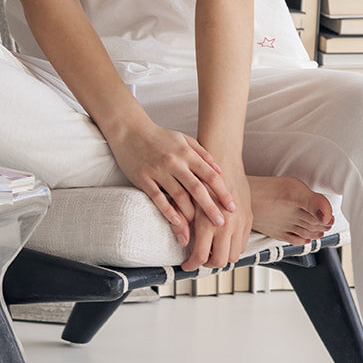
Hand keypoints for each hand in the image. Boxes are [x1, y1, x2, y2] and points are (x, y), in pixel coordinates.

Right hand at [105, 115, 234, 246]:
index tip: (232, 206)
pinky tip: (176, 222)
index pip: (210, 175)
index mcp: (186, 153)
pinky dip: (168, 211)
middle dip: (210, 207)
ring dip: (189, 215)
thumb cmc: (159, 136)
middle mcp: (174, 162)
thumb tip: (220, 170)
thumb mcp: (183, 139)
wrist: (129, 130)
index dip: (222, 191)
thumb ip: (202, 153)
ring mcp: (158, 171)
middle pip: (197, 188)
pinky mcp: (143, 179)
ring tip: (197, 232)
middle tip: (221, 223)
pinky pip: (157, 197)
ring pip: (178, 196)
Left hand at [182, 158, 252, 271]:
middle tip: (199, 259)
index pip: (201, 256)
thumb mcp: (187, 200)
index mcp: (207, 222)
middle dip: (207, 264)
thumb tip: (183, 242)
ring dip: (222, 256)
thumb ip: (183, 223)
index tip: (187, 265)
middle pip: (220, 261)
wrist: (222, 158)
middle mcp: (226, 225)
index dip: (192, 265)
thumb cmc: (199, 177)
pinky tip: (223, 240)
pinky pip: (243, 243)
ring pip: (234, 255)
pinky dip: (233, 246)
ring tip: (211, 249)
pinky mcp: (249, 218)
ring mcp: (240, 222)